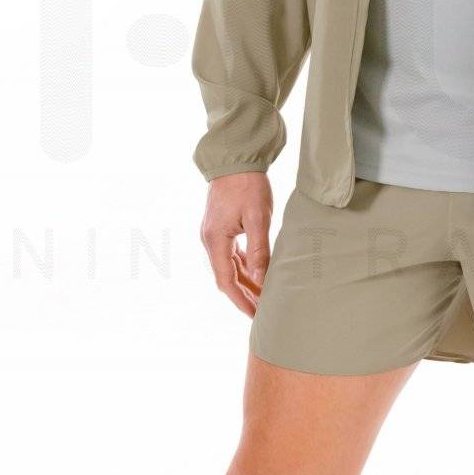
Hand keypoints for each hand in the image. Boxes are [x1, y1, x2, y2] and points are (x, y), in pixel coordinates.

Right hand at [201, 172, 273, 317]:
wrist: (235, 159)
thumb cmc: (248, 185)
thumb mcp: (258, 218)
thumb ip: (259, 251)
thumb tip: (261, 280)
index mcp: (215, 241)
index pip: (225, 281)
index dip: (240, 300)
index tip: (254, 315)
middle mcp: (210, 240)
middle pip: (226, 277)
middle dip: (244, 295)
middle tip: (263, 312)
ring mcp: (214, 234)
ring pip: (229, 267)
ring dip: (245, 282)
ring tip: (263, 296)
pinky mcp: (221, 228)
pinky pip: (231, 255)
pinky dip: (244, 267)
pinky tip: (257, 274)